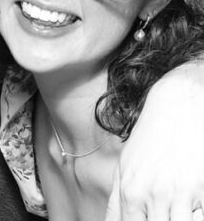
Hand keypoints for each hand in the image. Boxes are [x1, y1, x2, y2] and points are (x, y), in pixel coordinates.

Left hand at [105, 60, 203, 220]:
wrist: (178, 104)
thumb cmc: (152, 137)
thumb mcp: (126, 164)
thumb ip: (118, 199)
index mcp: (130, 191)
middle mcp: (153, 195)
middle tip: (160, 216)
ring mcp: (179, 193)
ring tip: (176, 212)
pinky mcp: (203, 190)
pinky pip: (199, 220)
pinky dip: (195, 218)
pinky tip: (192, 211)